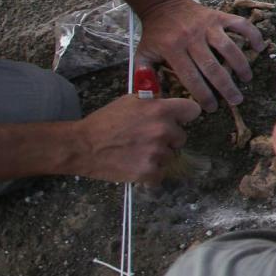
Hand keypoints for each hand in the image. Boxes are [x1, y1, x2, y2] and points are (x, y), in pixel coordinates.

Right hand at [71, 94, 200, 184]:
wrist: (81, 146)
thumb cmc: (104, 122)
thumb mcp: (130, 101)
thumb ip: (153, 103)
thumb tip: (168, 104)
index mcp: (160, 110)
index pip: (193, 111)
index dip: (184, 116)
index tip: (177, 120)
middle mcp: (163, 130)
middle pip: (181, 138)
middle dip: (168, 139)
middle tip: (146, 140)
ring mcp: (157, 152)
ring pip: (170, 157)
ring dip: (157, 157)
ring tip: (136, 153)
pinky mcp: (148, 171)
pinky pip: (160, 174)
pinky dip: (150, 174)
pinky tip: (135, 166)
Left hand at [136, 0, 263, 112]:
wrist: (163, 5)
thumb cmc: (155, 34)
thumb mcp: (144, 54)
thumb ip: (144, 75)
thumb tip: (150, 98)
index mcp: (173, 50)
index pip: (191, 77)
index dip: (203, 94)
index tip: (212, 107)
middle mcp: (192, 38)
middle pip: (213, 67)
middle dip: (226, 86)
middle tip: (236, 100)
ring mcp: (208, 26)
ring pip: (229, 48)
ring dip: (240, 65)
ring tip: (247, 79)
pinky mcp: (219, 16)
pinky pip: (240, 24)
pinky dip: (252, 34)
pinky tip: (259, 47)